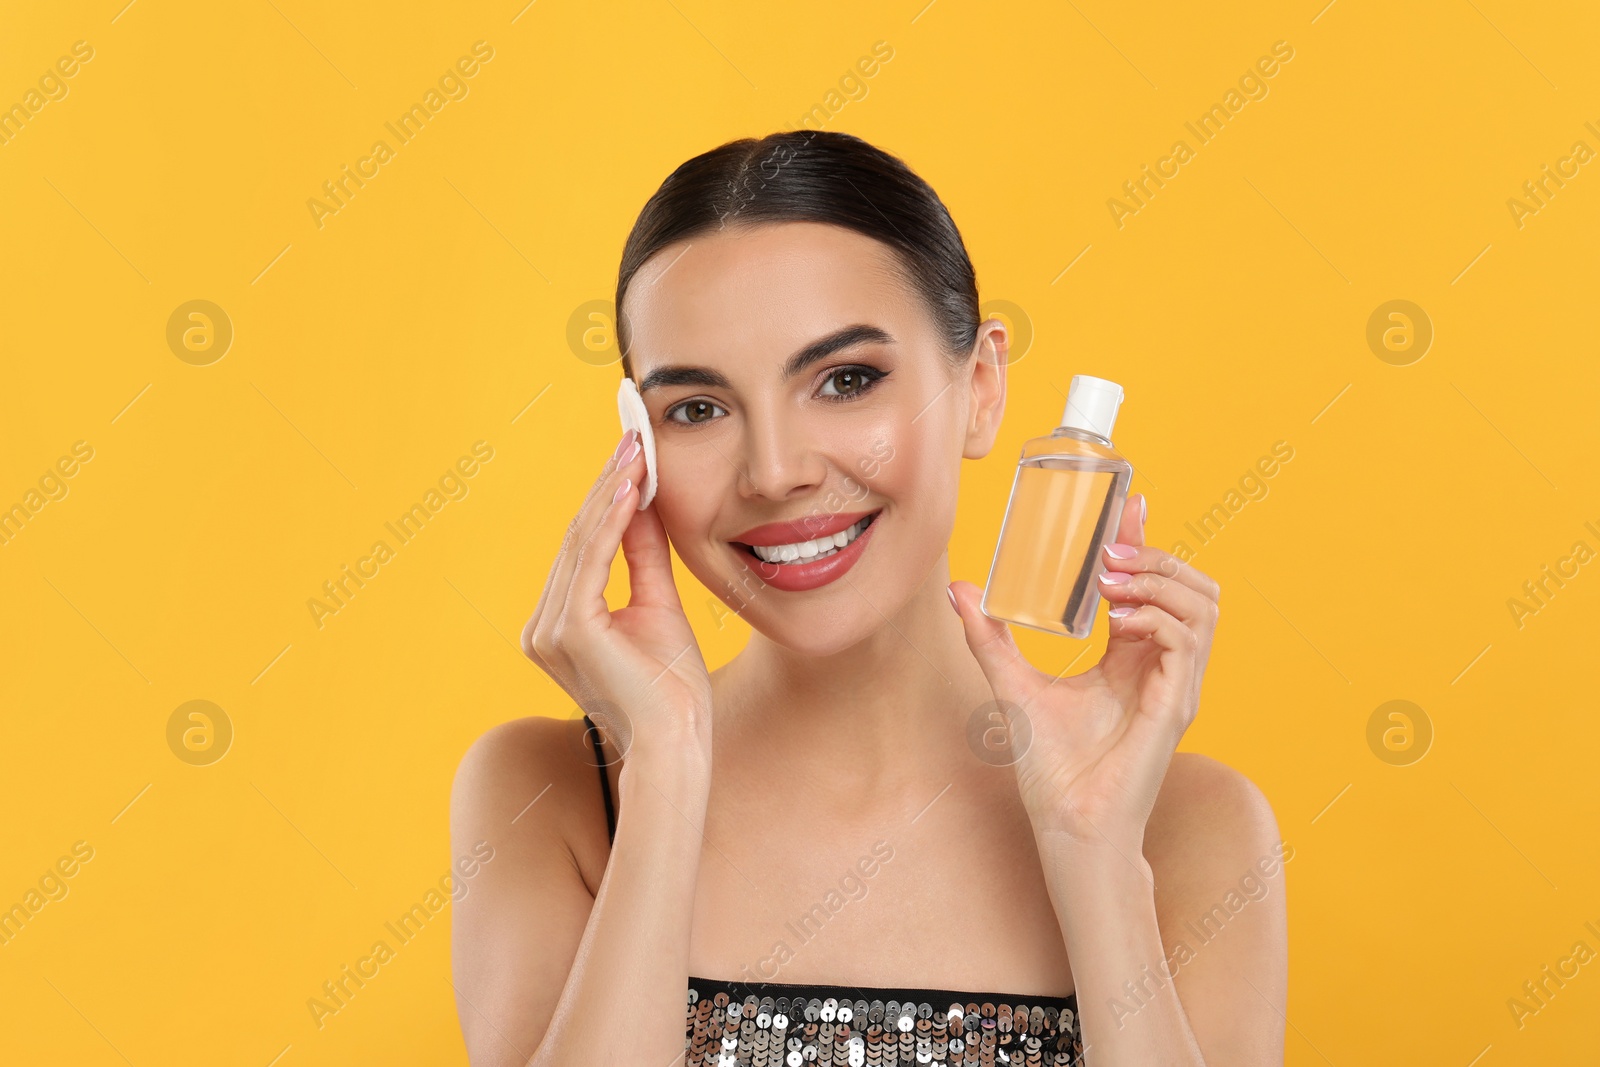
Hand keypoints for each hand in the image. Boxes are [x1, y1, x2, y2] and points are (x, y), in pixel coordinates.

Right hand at [521, 427, 711, 760]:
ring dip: (612, 491)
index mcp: (559, 625)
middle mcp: (543, 627)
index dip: (608, 496)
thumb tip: (644, 502)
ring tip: (637, 449)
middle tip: (634, 435)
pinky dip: (612, 519)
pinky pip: (591, 560)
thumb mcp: (658, 606)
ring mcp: (550, 631)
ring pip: (581, 542)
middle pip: (577, 537)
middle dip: (608, 483)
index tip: (632, 453)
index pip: (582, 546)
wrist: (677, 741)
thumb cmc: (672, 690)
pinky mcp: (570, 631)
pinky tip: (633, 487)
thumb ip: (644, 557)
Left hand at [948, 493, 1219, 853]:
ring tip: (1112, 581)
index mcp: (1130, 658)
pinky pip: (1186, 641)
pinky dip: (1157, 617)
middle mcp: (1160, 666)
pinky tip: (1119, 619)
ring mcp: (1174, 685)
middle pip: (1193, 588)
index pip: (1150, 586)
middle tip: (1110, 551)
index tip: (1130, 504)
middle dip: (1158, 556)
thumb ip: (990, 637)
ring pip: (1202, 606)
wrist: (1067, 825)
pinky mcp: (1176, 705)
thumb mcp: (1012, 684)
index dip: (1145, 542)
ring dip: (1161, 581)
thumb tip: (960, 590)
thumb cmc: (1051, 768)